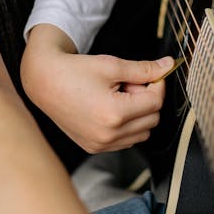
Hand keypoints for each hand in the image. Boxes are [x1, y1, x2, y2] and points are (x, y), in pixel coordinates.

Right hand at [22, 25, 171, 151]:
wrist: (44, 82)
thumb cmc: (75, 71)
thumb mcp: (112, 65)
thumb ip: (144, 69)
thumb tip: (169, 66)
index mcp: (115, 114)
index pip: (156, 102)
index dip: (158, 84)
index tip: (151, 73)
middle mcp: (108, 135)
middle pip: (152, 119)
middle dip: (146, 98)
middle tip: (128, 83)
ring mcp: (100, 144)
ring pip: (142, 133)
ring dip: (138, 114)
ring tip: (118, 96)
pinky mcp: (94, 147)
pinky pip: (126, 141)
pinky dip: (126, 126)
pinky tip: (110, 108)